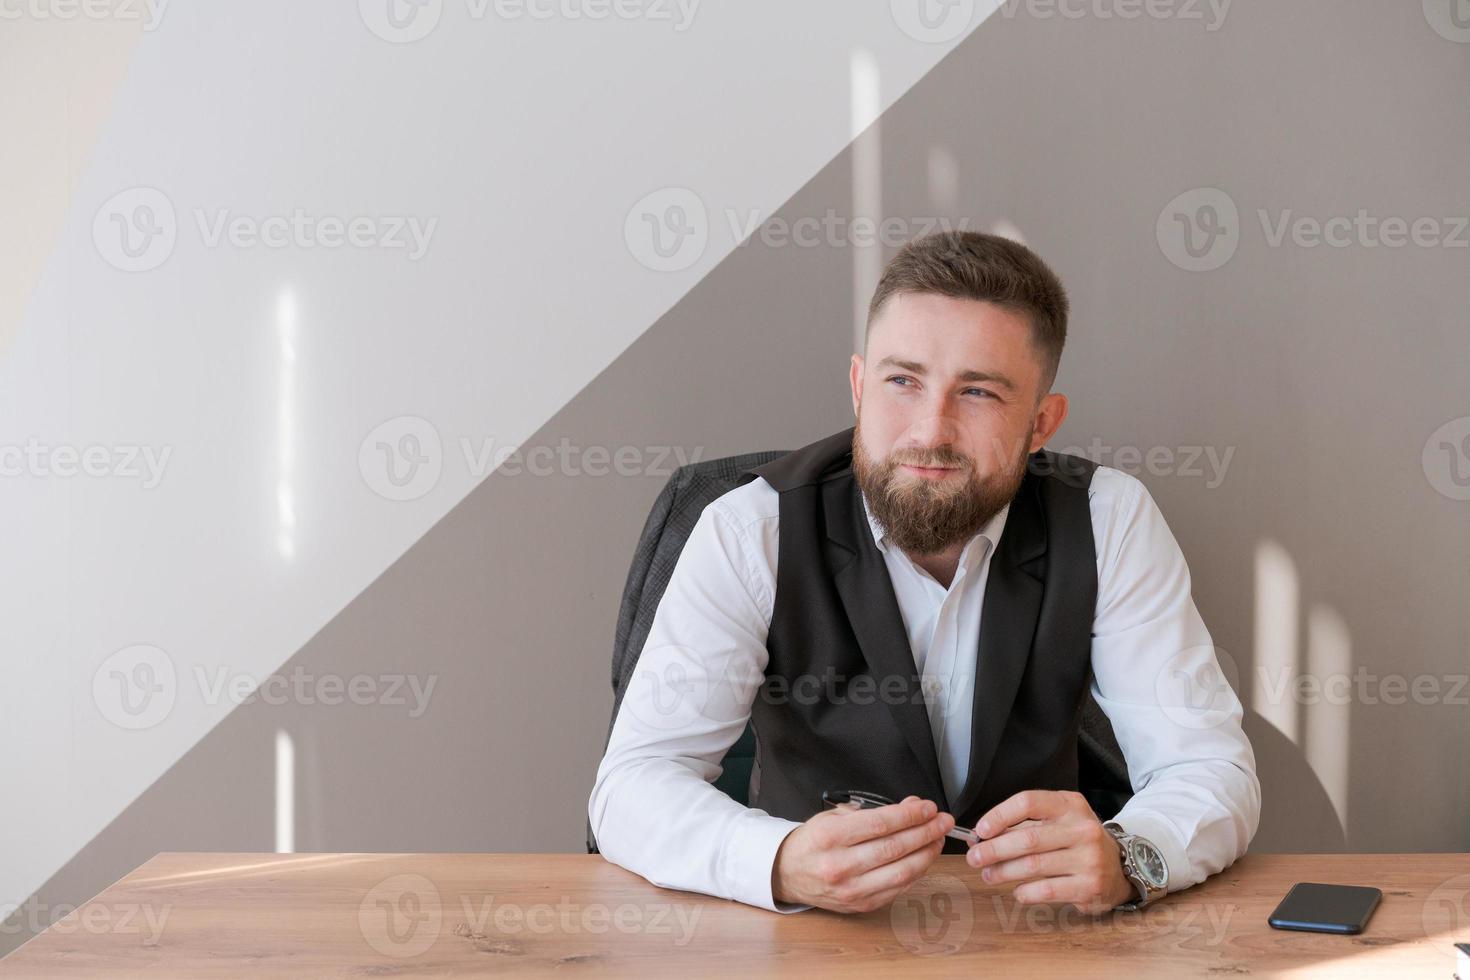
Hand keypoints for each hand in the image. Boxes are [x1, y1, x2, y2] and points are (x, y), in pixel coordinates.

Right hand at [772, 795, 953, 912]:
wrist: (788, 873)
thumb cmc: (813, 841)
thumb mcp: (834, 816)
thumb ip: (874, 811)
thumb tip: (912, 807)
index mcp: (830, 837)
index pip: (880, 824)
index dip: (910, 815)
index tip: (928, 808)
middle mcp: (839, 865)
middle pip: (894, 847)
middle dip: (925, 832)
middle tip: (942, 821)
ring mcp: (851, 889)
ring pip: (901, 872)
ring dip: (926, 854)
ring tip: (938, 839)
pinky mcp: (860, 905)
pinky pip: (897, 888)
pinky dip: (916, 872)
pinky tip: (924, 858)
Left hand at [965, 790, 1134, 914]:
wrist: (1119, 869)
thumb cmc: (1077, 842)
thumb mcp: (1058, 822)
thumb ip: (1023, 825)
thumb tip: (981, 836)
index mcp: (1070, 805)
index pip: (1028, 802)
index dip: (999, 815)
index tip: (981, 830)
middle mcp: (1082, 829)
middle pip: (1027, 838)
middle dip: (994, 849)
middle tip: (974, 858)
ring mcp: (1089, 858)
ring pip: (1033, 866)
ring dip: (1003, 872)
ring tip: (988, 875)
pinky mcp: (1090, 886)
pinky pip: (1047, 890)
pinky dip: (1025, 892)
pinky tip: (1016, 891)